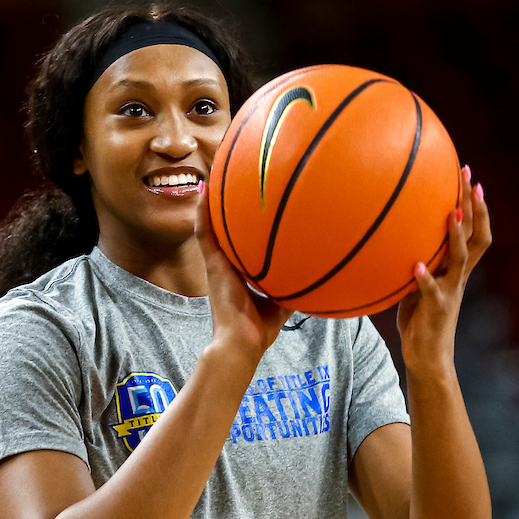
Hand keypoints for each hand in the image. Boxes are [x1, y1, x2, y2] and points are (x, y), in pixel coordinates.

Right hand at [196, 183, 293, 360]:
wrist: (241, 342)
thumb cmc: (259, 329)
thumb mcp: (281, 303)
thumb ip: (292, 287)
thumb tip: (314, 277)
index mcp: (239, 274)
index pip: (240, 245)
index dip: (243, 226)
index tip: (251, 204)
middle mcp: (226, 265)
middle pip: (224, 230)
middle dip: (227, 207)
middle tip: (231, 180)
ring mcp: (217, 263)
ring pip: (210, 226)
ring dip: (211, 202)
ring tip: (215, 175)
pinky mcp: (212, 264)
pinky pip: (205, 233)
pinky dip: (204, 212)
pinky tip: (206, 190)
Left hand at [396, 165, 490, 376]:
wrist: (428, 358)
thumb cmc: (420, 319)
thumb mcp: (418, 284)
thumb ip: (418, 261)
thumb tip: (398, 236)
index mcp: (456, 270)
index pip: (475, 232)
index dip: (477, 206)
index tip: (471, 178)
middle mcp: (458, 277)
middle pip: (477, 237)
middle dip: (475, 207)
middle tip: (470, 179)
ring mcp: (450, 292)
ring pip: (460, 260)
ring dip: (456, 237)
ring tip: (451, 215)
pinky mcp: (436, 310)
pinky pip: (431, 292)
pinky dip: (425, 279)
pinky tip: (416, 266)